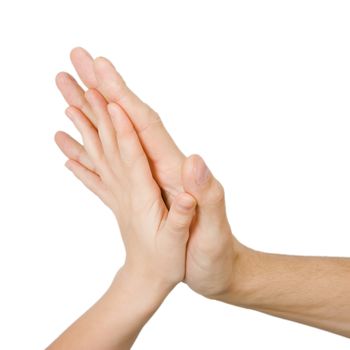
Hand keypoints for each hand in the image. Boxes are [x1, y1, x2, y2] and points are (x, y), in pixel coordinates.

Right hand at [55, 48, 249, 298]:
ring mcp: (154, 178)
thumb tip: (195, 159)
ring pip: (121, 138)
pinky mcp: (148, 192)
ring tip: (72, 94)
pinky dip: (97, 150)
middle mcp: (164, 168)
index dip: (125, 100)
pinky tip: (79, 146)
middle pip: (132, 122)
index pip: (148, 128)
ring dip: (97, 114)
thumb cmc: (216, 253)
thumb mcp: (214, 230)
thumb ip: (208, 195)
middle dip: (107, 91)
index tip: (101, 72)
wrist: (220, 267)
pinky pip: (117, 164)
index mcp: (177, 173)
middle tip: (81, 62)